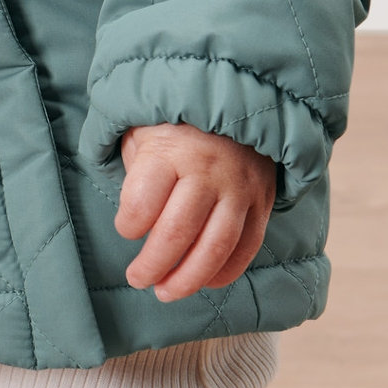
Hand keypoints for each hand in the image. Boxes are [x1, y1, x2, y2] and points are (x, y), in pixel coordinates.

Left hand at [115, 123, 274, 301]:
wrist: (235, 95)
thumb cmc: (174, 120)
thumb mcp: (142, 129)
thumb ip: (136, 170)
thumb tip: (135, 221)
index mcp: (170, 150)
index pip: (144, 201)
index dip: (128, 225)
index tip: (124, 229)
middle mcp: (208, 171)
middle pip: (178, 232)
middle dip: (154, 265)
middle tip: (137, 279)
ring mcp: (239, 188)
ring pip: (215, 246)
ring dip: (189, 278)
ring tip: (166, 292)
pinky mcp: (263, 200)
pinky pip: (248, 246)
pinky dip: (226, 271)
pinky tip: (205, 281)